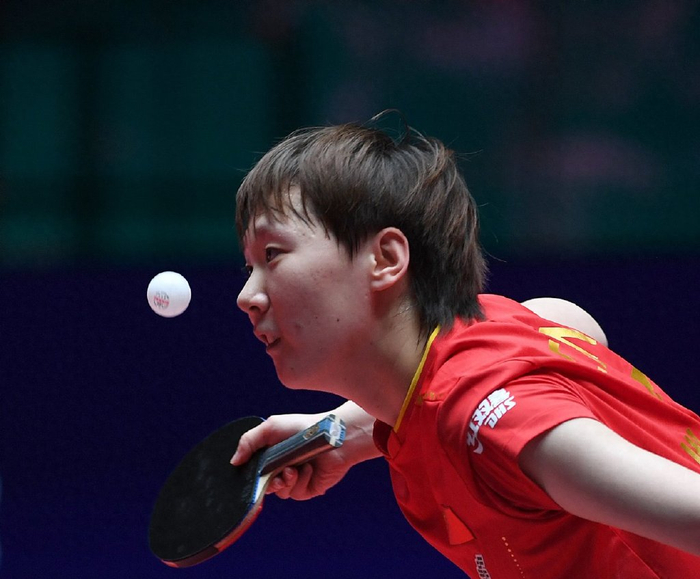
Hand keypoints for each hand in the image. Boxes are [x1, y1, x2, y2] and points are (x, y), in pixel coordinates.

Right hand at [230, 402, 380, 499]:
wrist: (332, 435)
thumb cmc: (303, 427)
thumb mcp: (271, 428)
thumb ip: (248, 442)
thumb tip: (233, 462)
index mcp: (272, 455)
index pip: (254, 473)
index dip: (251, 477)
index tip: (249, 476)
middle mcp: (282, 468)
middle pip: (265, 486)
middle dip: (269, 483)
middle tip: (276, 474)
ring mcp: (296, 479)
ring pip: (281, 492)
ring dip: (285, 481)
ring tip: (293, 468)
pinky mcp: (309, 488)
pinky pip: (297, 493)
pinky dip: (301, 481)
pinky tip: (309, 468)